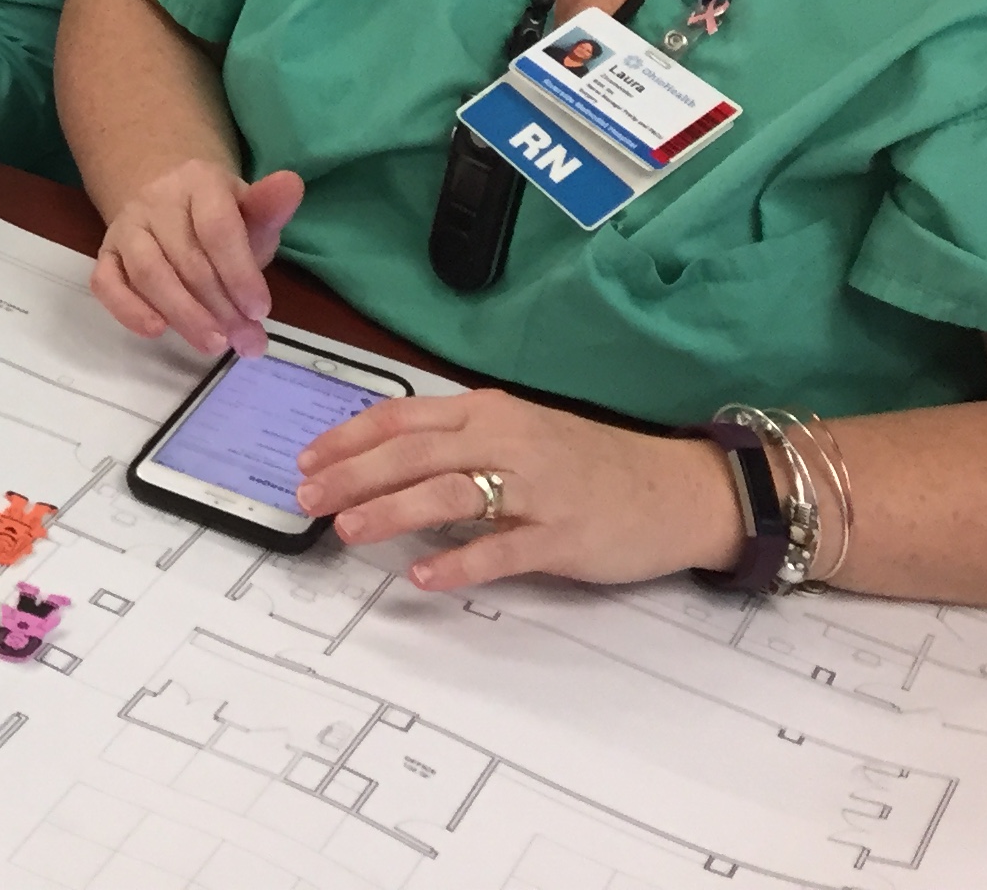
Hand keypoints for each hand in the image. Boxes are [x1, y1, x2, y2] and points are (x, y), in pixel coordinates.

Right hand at [93, 162, 304, 358]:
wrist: (169, 203)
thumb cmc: (220, 216)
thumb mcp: (250, 211)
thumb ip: (269, 210)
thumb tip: (292, 184)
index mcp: (198, 182)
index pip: (216, 228)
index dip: (239, 273)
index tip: (260, 311)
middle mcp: (155, 200)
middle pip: (185, 257)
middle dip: (219, 306)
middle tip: (245, 341)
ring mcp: (126, 226)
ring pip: (147, 271)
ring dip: (181, 313)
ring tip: (212, 343)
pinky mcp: (106, 254)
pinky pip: (105, 282)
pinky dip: (127, 309)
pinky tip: (157, 330)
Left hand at [297, 388, 740, 590]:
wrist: (678, 489)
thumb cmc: (589, 463)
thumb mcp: (520, 431)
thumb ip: (461, 439)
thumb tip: (387, 461)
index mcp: (491, 411)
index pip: (403, 417)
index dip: (349, 438)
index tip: (308, 460)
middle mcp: (509, 441)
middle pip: (414, 453)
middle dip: (353, 475)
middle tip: (308, 500)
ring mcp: (538, 489)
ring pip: (449, 494)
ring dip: (391, 511)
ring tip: (348, 530)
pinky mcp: (564, 536)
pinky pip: (502, 550)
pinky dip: (459, 562)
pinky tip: (423, 575)